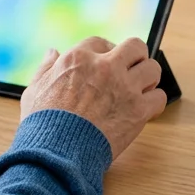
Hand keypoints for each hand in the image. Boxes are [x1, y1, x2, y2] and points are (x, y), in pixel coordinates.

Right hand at [20, 37, 165, 158]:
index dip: (106, 52)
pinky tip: (145, 109)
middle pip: (135, 46)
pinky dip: (154, 103)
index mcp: (78, 58)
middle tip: (131, 71)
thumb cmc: (43, 122)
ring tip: (141, 89)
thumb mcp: (34, 89)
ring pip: (153, 68)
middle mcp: (104, 67)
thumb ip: (45, 68)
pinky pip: (159, 97)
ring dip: (148, 78)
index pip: (101, 42)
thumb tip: (52, 52)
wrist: (56, 152)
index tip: (108, 63)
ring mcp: (124, 87)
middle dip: (135, 57)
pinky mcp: (137, 110)